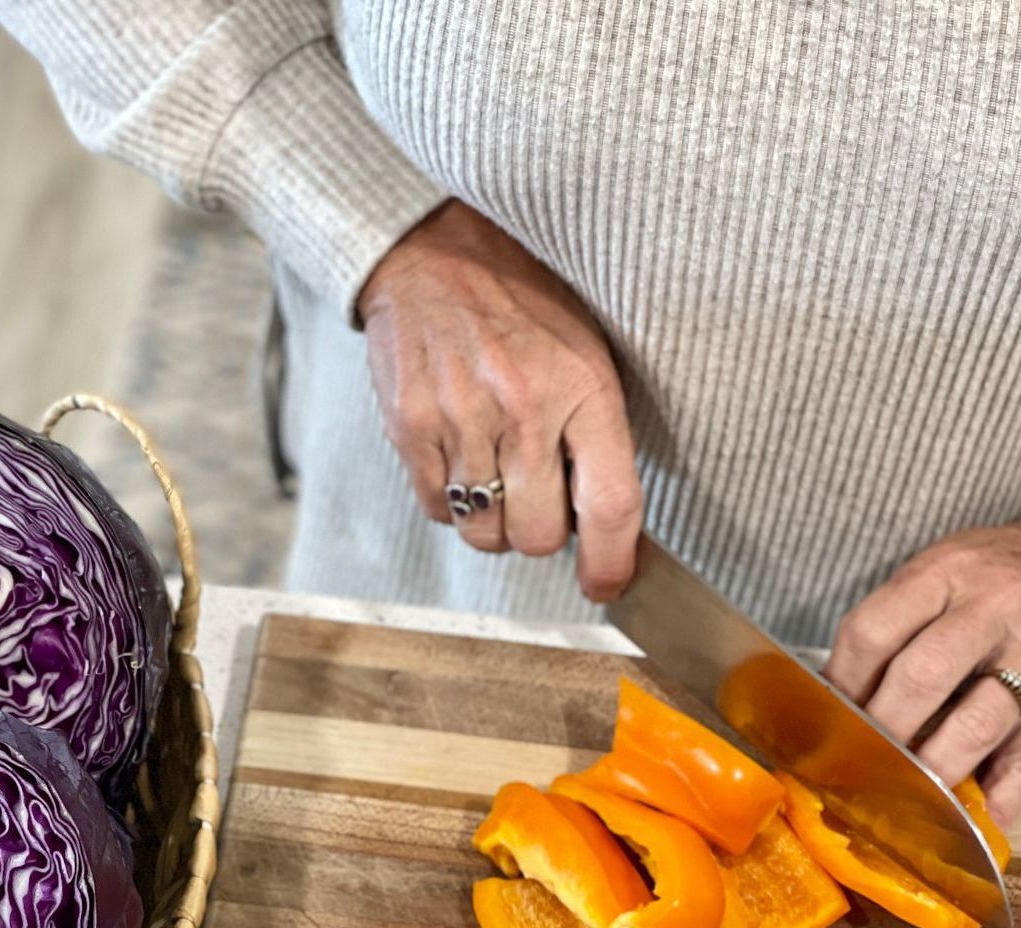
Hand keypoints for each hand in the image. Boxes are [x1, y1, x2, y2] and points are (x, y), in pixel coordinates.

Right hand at [357, 200, 641, 601]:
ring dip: (493, 520)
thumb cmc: (523, 305)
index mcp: (584, 388)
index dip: (610, 562)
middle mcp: (524, 408)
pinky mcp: (410, 428)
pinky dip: (451, 500)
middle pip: (538, 538)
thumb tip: (605, 530)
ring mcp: (461, 420)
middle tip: (537, 494)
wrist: (433, 250)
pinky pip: (438, 510)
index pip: (610, 504)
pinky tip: (459, 453)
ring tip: (495, 469)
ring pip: (484, 534)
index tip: (606, 583)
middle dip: (540, 533)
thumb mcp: (587, 352)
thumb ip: (598, 437)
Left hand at [823, 516, 1020, 824]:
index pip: (873, 632)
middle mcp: (992, 612)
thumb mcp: (949, 568)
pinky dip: (997, 797)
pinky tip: (970, 819)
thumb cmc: (1009, 573)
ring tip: (900, 794)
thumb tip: (836, 690)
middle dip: (878, 731)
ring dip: (930, 769)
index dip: (839, 684)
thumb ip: (898, 619)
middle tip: (854, 761)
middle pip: (919, 679)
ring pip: (973, 726)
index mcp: (946, 574)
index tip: (826, 716)